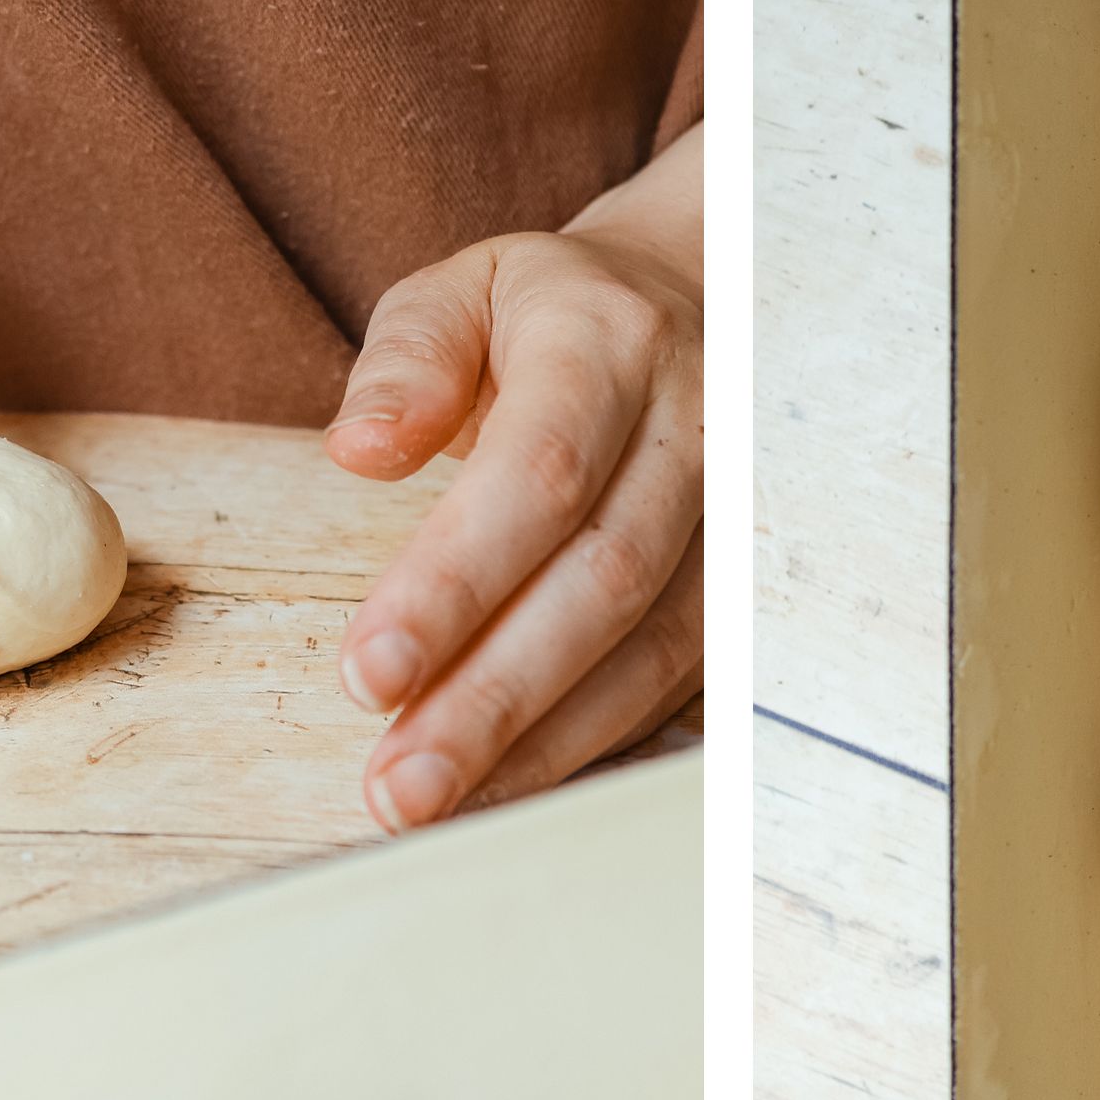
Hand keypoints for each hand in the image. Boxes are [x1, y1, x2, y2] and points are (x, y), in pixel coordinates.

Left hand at [328, 133, 703, 829]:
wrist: (691, 307)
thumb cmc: (549, 319)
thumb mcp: (462, 294)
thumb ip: (406, 360)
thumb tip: (360, 449)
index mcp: (612, 346)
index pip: (542, 473)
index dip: (456, 583)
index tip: (367, 672)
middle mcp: (696, 432)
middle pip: (603, 581)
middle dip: (495, 697)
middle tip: (399, 786)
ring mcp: (732, 517)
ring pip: (652, 649)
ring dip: (542, 743)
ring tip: (434, 805)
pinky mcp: (739, 587)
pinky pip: (678, 684)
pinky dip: (593, 747)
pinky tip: (511, 791)